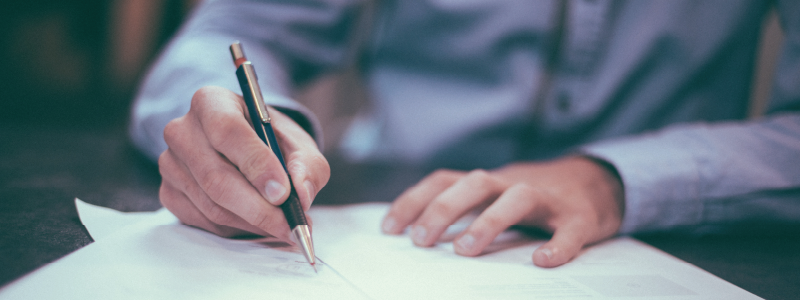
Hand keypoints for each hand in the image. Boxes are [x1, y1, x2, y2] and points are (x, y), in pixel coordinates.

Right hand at [158, 86, 328, 240]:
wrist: (248, 148)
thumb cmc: (272, 141)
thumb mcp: (299, 144)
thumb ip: (307, 165)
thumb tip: (301, 194)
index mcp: (211, 102)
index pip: (227, 131)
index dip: (256, 164)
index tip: (283, 193)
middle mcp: (182, 130)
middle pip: (216, 177)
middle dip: (259, 208)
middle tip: (290, 225)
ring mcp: (170, 164)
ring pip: (212, 205)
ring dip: (252, 223)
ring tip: (283, 226)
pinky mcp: (169, 193)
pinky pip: (204, 221)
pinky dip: (237, 229)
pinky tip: (258, 224)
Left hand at [381, 156, 623, 266]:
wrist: (595, 183)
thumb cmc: (532, 199)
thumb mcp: (493, 197)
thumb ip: (462, 210)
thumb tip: (415, 236)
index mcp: (488, 183)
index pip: (444, 181)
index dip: (414, 201)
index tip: (389, 229)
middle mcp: (513, 184)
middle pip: (475, 183)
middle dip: (444, 209)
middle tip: (421, 241)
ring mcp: (548, 199)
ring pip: (517, 198)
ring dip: (489, 221)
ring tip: (465, 250)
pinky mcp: (580, 217)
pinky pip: (569, 230)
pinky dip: (558, 245)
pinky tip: (543, 261)